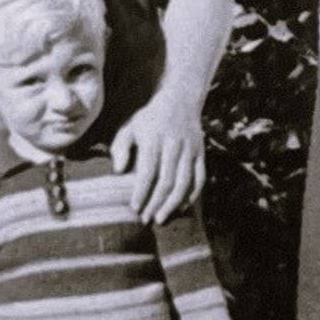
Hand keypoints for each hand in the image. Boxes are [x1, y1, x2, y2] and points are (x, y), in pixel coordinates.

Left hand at [109, 86, 204, 223]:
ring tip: (161, 218)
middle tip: (146, 219)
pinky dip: (192, 195)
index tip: (134, 208)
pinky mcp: (201, 152)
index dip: (141, 191)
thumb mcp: (130, 127)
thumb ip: (121, 147)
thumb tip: (119, 171)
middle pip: (167, 179)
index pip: (148, 170)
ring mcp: (190, 149)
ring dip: (173, 203)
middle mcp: (174, 144)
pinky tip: (182, 207)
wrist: (180, 100)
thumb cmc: (149, 120)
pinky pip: (200, 178)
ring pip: (184, 181)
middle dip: (156, 202)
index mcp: (154, 138)